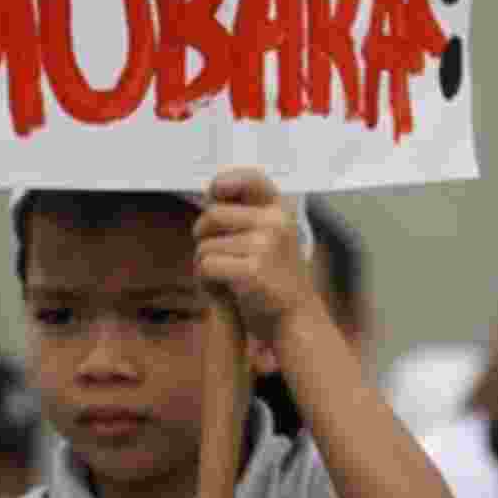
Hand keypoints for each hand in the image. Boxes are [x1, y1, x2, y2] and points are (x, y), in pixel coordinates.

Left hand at [193, 168, 315, 346]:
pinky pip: (206, 265)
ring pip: (205, 244)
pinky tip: (222, 286)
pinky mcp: (252, 270)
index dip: (224, 182)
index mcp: (281, 210)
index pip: (251, 178)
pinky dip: (205, 278)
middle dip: (202, 232)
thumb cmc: (275, 277)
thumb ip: (247, 214)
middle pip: (213, 214)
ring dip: (204, 261)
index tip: (211, 193)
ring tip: (224, 274)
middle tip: (209, 249)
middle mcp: (275, 222)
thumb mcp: (271, 236)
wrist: (296, 318)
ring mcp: (265, 246)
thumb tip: (209, 193)